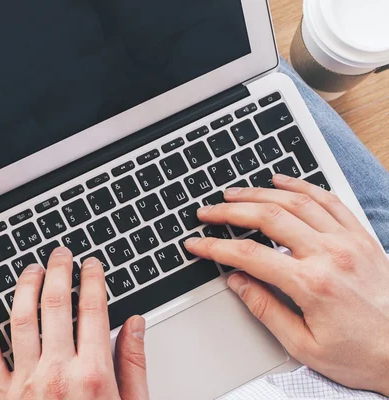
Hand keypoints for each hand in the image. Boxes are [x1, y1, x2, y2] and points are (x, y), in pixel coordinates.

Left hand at [0, 247, 149, 398]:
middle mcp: (56, 374)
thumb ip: (134, 364)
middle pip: (55, 305)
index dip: (93, 279)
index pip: (93, 310)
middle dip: (59, 271)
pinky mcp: (1, 397)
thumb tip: (136, 324)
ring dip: (25, 287)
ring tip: (31, 268)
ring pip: (20, 320)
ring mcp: (24, 384)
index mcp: (93, 375)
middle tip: (61, 253)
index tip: (92, 264)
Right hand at [185, 174, 388, 395]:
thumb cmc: (361, 354)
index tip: (197, 243)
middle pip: (268, 218)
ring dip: (259, 193)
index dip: (216, 247)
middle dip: (230, 211)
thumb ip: (266, 309)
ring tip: (233, 193)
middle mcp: (330, 255)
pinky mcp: (361, 237)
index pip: (250, 255)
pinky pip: (328, 200)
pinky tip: (281, 181)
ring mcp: (348, 241)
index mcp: (312, 284)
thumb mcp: (304, 345)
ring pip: (295, 202)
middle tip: (208, 212)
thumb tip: (237, 282)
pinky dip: (301, 185)